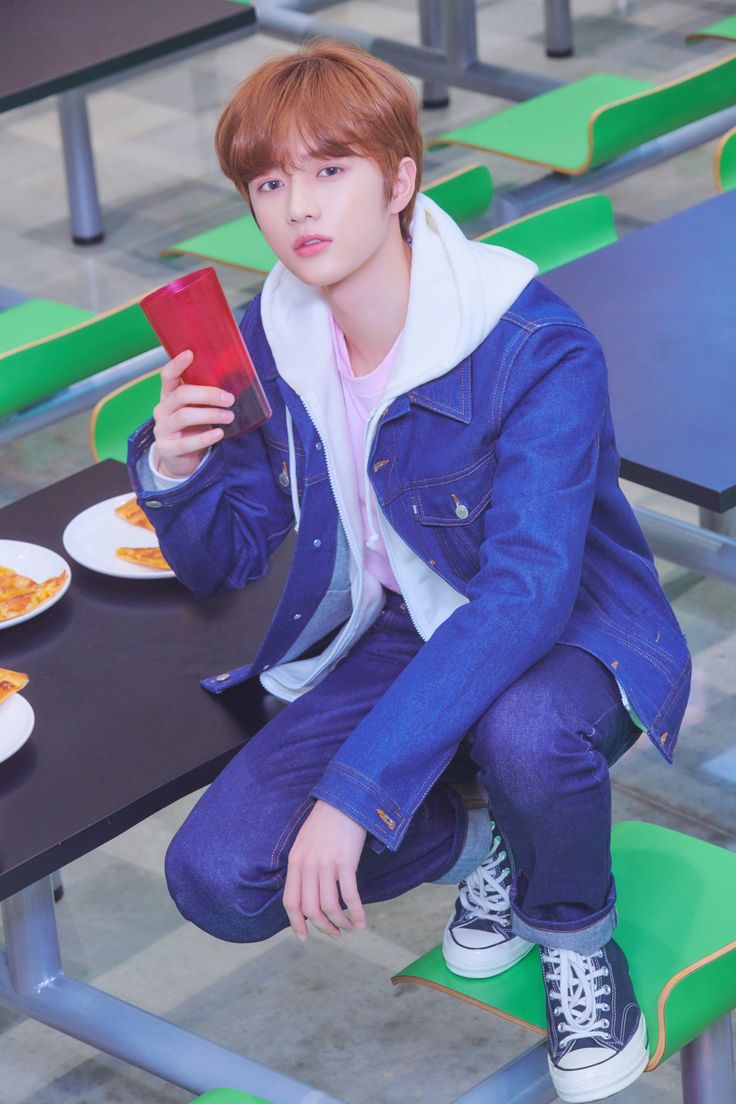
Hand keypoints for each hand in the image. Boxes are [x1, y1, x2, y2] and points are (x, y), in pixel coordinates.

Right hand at [152, 349, 234, 478]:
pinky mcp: (167, 449)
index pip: (168, 376)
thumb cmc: (192, 429)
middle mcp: (162, 410)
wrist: (179, 460)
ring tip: (229, 417)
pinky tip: (219, 434)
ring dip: (210, 415)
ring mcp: (162, 429)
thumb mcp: (196, 410)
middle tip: (230, 399)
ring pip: (184, 416)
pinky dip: (205, 438)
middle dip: (208, 394)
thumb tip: (233, 384)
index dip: (177, 364)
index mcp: (168, 397)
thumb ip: (205, 398)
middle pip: (181, 395)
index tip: (190, 353)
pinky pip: (186, 443)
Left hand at [283, 800, 366, 941]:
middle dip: (323, 927)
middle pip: (311, 909)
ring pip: (330, 906)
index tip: (304, 937)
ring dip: (339, 923)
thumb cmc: (326, 821)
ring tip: (348, 927)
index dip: (296, 924)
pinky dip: (356, 912)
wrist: (344, 799)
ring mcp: (327, 864)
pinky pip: (350, 895)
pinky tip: (361, 920)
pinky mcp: (346, 861)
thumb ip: (303, 865)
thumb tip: (306, 891)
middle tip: (334, 933)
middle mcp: (308, 865)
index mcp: (296, 861)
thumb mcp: (305, 841)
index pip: (290, 901)